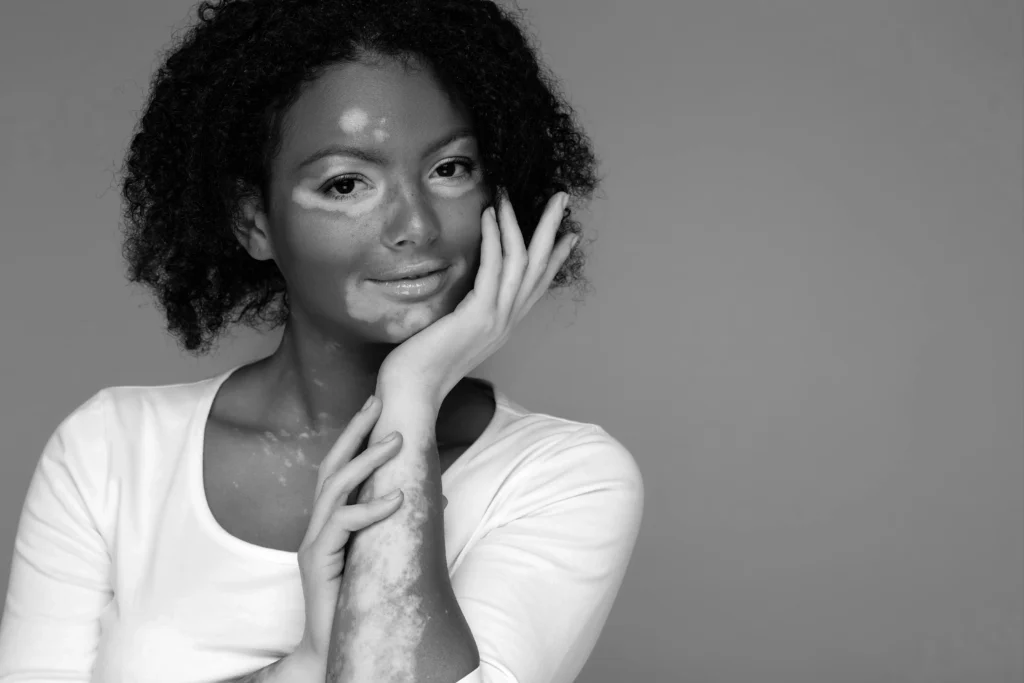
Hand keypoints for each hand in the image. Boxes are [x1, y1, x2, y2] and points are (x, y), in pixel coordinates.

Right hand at [293, 395, 404, 663]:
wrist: (335, 648)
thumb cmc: (360, 602)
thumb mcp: (383, 556)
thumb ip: (398, 526)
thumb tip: (438, 498)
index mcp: (329, 522)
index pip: (339, 469)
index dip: (355, 437)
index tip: (375, 408)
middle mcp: (316, 527)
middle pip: (330, 466)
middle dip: (354, 431)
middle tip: (378, 402)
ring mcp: (314, 543)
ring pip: (334, 488)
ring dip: (367, 461)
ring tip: (397, 441)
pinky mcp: (317, 563)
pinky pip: (342, 525)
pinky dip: (370, 508)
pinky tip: (397, 498)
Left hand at [376, 188, 575, 407]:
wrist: (413, 392)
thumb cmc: (422, 364)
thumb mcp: (451, 333)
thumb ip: (464, 313)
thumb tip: (460, 296)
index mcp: (503, 325)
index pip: (537, 285)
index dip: (555, 258)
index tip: (569, 234)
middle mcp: (507, 321)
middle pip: (540, 267)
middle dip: (552, 229)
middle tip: (563, 198)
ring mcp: (496, 319)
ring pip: (522, 262)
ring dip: (519, 223)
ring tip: (512, 193)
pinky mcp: (479, 315)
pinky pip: (493, 268)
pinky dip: (494, 237)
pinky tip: (491, 214)